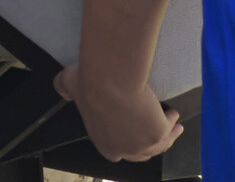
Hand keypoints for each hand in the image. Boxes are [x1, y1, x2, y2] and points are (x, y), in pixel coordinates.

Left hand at [54, 63, 183, 163]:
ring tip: (175, 127)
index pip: (118, 151)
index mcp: (103, 144)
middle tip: (157, 134)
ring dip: (168, 137)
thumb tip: (59, 87)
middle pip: (142, 153)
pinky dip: (172, 122)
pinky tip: (174, 115)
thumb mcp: (69, 85)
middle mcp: (124, 150)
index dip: (127, 143)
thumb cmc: (89, 82)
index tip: (132, 133)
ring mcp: (142, 144)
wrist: (110, 80)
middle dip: (149, 144)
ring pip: (159, 145)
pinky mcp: (159, 132)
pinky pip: (169, 129)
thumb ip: (63, 88)